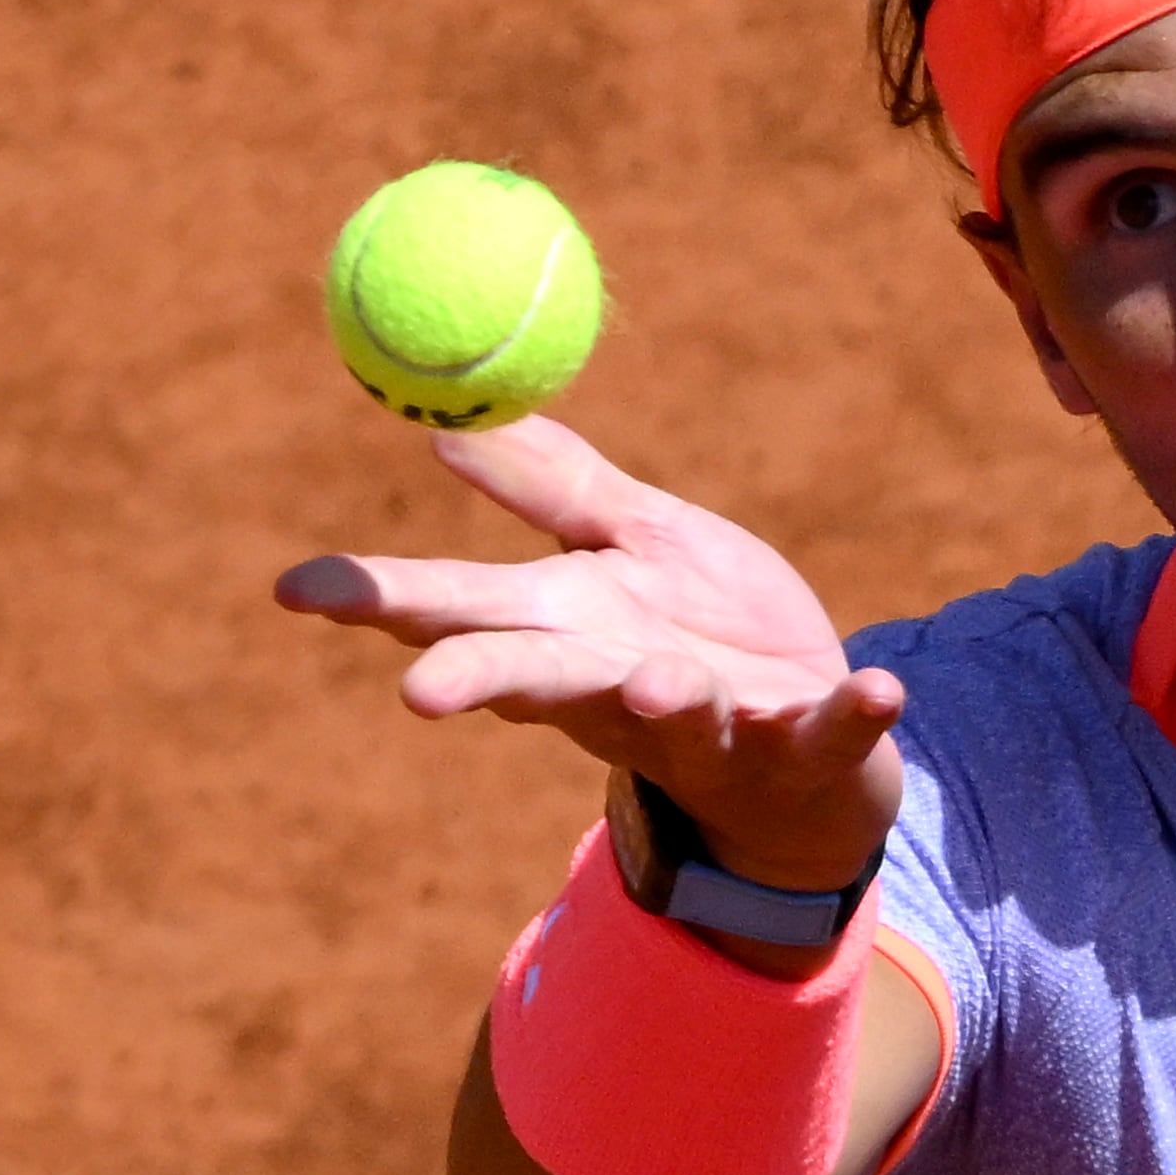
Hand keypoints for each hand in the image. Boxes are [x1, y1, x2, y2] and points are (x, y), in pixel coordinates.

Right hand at [274, 417, 902, 891]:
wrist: (808, 753)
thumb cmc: (701, 635)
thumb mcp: (630, 547)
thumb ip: (553, 489)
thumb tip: (449, 421)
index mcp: (568, 633)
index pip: (456, 613)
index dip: (376, 602)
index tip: (294, 588)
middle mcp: (621, 688)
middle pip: (538, 681)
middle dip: (481, 682)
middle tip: (420, 691)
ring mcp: (715, 725)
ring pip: (676, 715)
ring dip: (664, 699)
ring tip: (657, 677)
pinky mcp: (806, 744)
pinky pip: (831, 733)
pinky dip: (854, 715)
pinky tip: (881, 690)